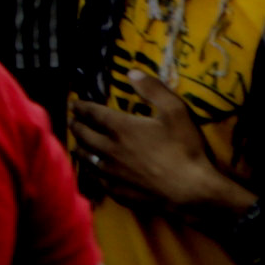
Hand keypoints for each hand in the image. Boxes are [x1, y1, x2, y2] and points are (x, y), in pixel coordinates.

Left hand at [67, 68, 248, 223]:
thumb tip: (132, 72)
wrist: (192, 191)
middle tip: (72, 121)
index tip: (73, 103)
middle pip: (84, 135)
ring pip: (86, 158)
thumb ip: (153, 90)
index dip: (81, 107)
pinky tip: (92, 172)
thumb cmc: (185, 149)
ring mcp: (112, 173)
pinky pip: (97, 180)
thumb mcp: (176, 111)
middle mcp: (110, 149)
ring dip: (79, 148)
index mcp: (121, 128)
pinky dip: (90, 172)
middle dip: (76, 126)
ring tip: (76, 144)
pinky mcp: (118, 192)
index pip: (93, 114)